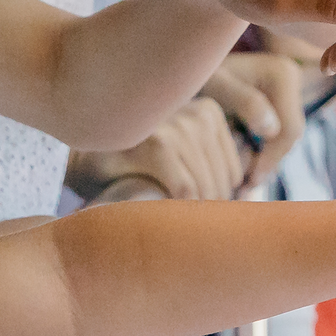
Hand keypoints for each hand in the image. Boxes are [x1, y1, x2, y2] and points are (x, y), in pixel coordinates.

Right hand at [70, 94, 249, 203]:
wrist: (84, 160)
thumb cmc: (137, 167)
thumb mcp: (182, 158)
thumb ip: (213, 166)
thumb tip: (251, 191)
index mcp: (209, 111)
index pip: (237, 168)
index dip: (223, 197)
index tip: (197, 210)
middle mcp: (195, 111)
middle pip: (225, 178)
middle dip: (211, 207)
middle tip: (184, 224)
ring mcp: (173, 125)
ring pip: (206, 185)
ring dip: (194, 211)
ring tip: (172, 221)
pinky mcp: (153, 145)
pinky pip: (185, 189)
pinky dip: (180, 209)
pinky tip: (160, 212)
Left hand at [201, 50, 307, 188]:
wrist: (188, 58)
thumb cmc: (198, 72)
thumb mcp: (216, 85)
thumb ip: (244, 102)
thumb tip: (272, 130)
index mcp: (282, 75)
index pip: (288, 129)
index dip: (270, 159)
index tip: (247, 180)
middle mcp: (290, 78)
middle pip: (289, 134)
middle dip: (269, 162)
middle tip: (245, 186)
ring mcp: (285, 88)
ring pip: (284, 136)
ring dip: (266, 160)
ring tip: (242, 183)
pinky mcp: (275, 98)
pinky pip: (276, 131)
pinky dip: (261, 150)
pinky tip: (243, 168)